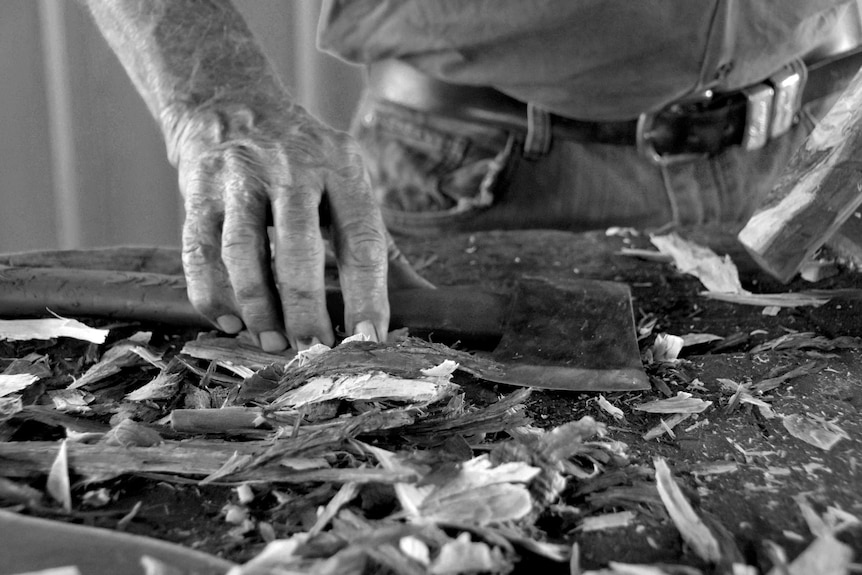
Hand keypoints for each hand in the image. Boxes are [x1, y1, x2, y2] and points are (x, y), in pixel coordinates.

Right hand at [173, 102, 390, 351]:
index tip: (368, 340)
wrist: (230, 103)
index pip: (361, 239)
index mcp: (342, 167)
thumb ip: (381, 247)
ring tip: (274, 342)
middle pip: (299, 247)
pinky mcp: (198, 190)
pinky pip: (200, 251)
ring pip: (244, 251)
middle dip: (307, 307)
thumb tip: (426, 303)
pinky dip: (212, 293)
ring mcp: (240, 177)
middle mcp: (292, 167)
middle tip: (314, 350)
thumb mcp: (349, 187)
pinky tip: (230, 322)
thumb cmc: (305, 163)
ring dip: (259, 306)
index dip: (367, 295)